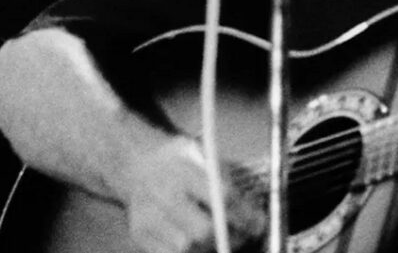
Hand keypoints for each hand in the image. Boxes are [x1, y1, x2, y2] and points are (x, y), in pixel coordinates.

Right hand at [120, 135, 265, 252]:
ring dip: (210, 248)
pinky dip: (190, 252)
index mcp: (183, 168)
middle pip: (202, 231)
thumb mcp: (203, 153)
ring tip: (222, 239)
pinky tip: (199, 244)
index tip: (259, 224)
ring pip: (186, 249)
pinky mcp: (139, 235)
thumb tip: (253, 210)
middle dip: (230, 238)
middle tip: (244, 236)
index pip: (222, 197)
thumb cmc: (180, 159)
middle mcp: (162, 194)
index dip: (246, 215)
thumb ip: (225, 178)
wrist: (138, 163)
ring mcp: (147, 218)